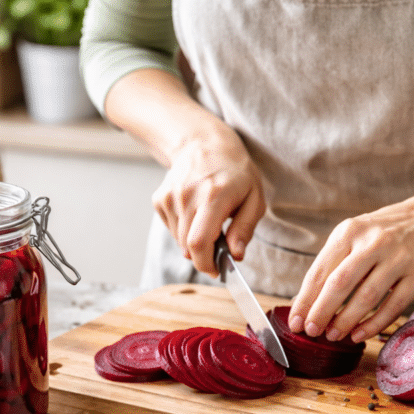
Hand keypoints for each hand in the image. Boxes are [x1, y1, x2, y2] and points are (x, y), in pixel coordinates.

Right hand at [152, 123, 264, 275]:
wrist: (203, 143)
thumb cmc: (235, 172)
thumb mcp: (254, 198)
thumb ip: (245, 229)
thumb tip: (236, 255)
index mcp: (214, 196)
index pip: (200, 242)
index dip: (205, 263)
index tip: (215, 270)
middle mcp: (188, 196)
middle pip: (188, 246)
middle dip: (203, 256)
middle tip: (218, 247)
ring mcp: (170, 197)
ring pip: (179, 240)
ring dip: (194, 241)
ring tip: (209, 221)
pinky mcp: (160, 199)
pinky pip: (171, 228)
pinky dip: (184, 229)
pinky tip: (195, 212)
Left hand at [287, 197, 413, 342]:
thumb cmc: (381, 235)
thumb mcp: (353, 238)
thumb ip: (330, 266)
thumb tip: (303, 303)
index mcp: (349, 232)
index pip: (321, 270)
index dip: (306, 300)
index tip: (295, 322)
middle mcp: (374, 242)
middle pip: (341, 283)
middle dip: (322, 311)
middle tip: (311, 331)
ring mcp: (399, 258)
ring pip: (368, 296)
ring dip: (347, 320)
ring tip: (333, 336)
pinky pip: (394, 306)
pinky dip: (374, 324)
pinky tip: (359, 334)